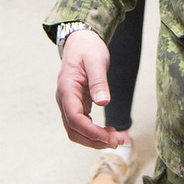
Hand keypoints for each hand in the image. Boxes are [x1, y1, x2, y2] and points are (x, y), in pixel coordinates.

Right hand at [56, 29, 130, 150]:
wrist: (80, 41)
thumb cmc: (87, 49)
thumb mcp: (96, 61)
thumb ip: (98, 82)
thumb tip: (103, 103)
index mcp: (67, 90)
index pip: (75, 119)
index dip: (92, 132)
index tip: (110, 138)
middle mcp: (64, 100)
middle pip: (74, 131)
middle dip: (95, 141)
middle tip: (119, 142)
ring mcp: (69, 104)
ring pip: (76, 131)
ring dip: (95, 139)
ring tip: (117, 139)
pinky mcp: (77, 105)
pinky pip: (82, 125)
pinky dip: (95, 132)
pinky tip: (110, 132)